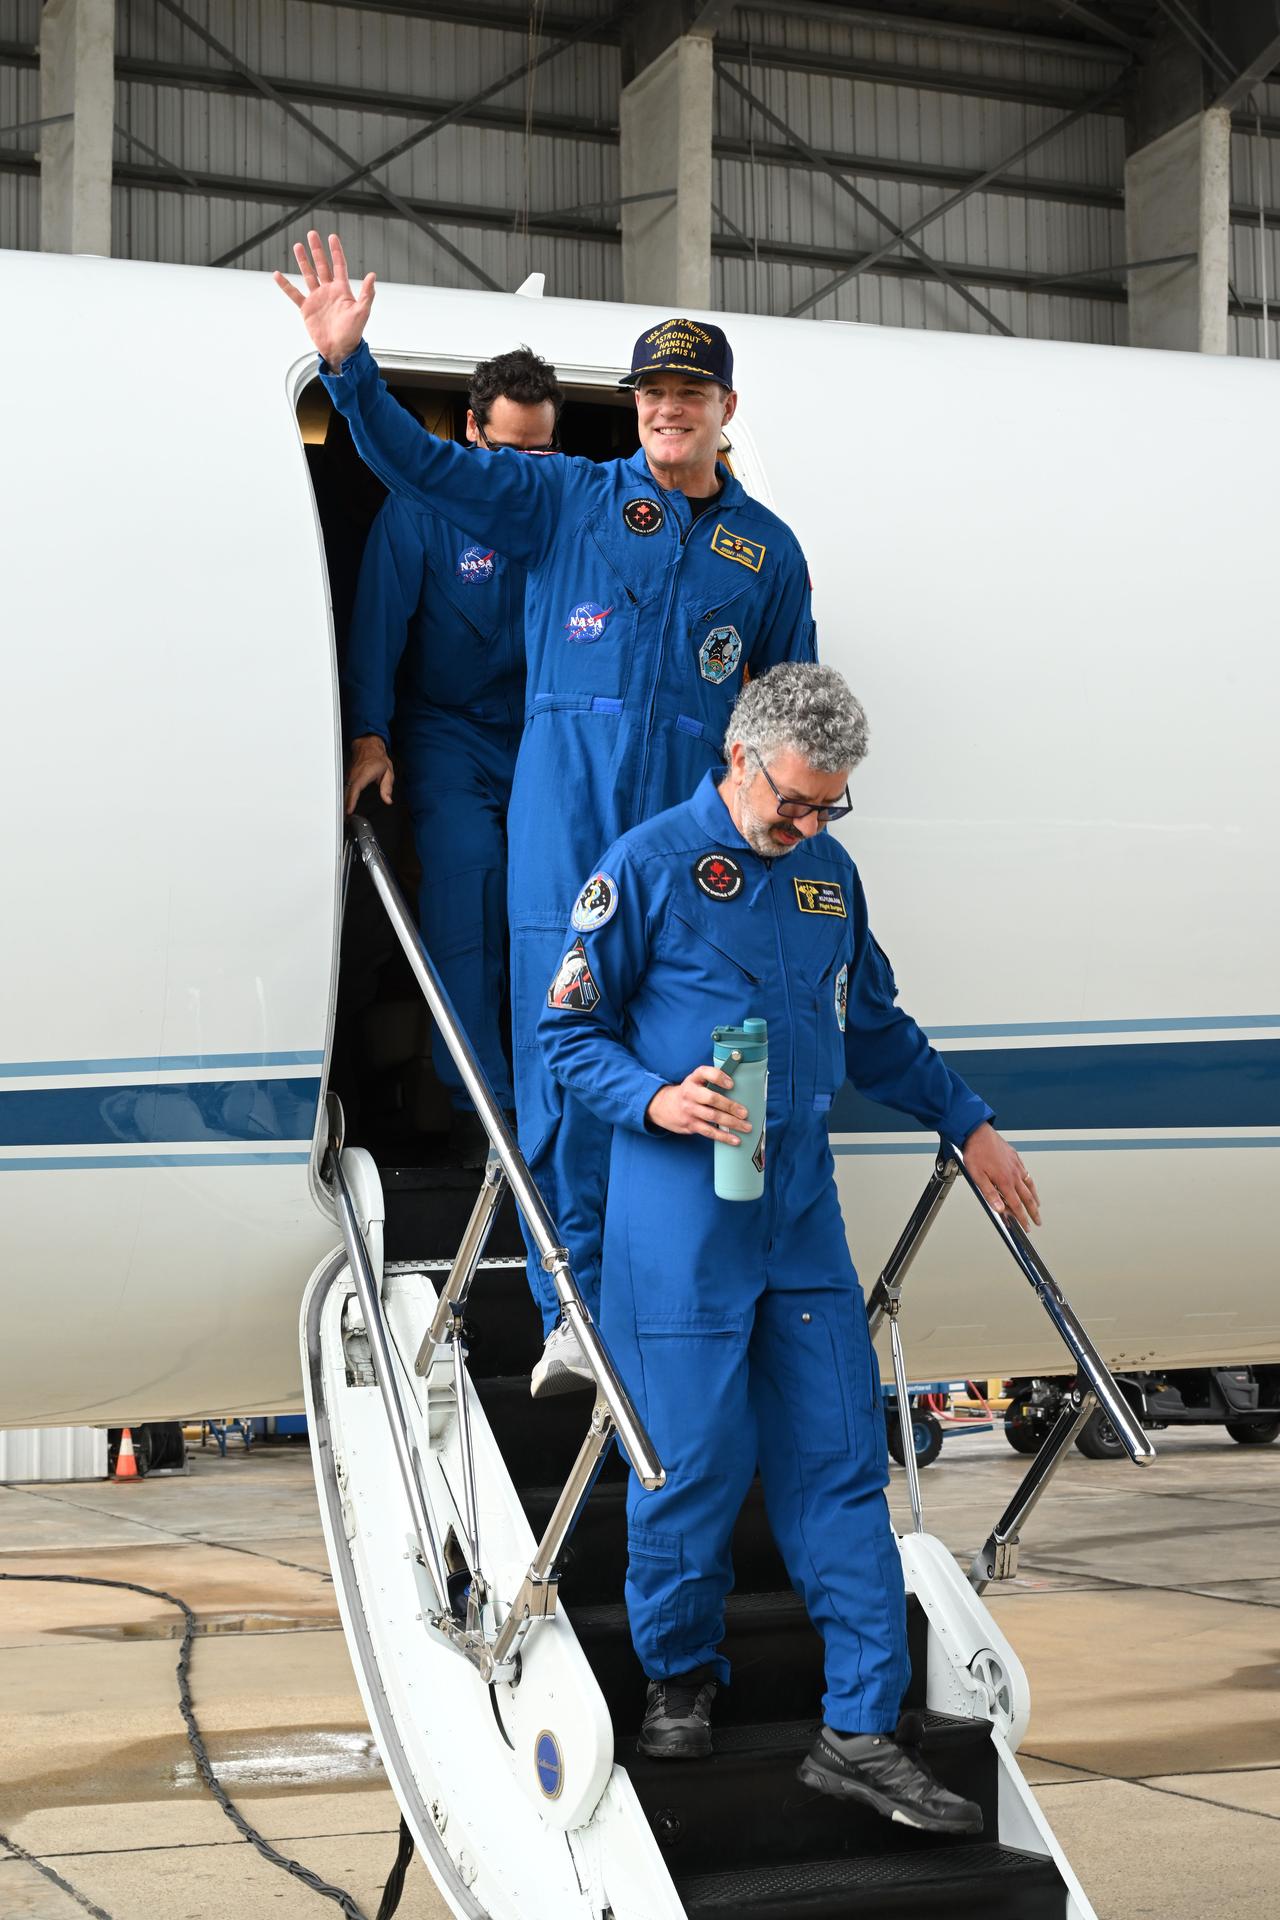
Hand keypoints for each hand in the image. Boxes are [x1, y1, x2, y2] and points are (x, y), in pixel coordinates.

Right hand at [274, 231, 375, 370]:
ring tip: (297, 246)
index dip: (336, 251)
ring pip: (308, 275)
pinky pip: (294, 294)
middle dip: (317, 250)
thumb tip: (372, 275)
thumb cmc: (353, 333)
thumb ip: (367, 294)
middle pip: (322, 265)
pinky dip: (285, 285)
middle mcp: (329, 291)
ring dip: (303, 261)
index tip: (332, 236)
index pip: (339, 265)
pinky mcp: (307, 309)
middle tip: (312, 234)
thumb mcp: (362, 312)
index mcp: (342, 290)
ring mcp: (317, 299)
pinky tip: (278, 275)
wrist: (339, 350)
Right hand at [344, 735, 393, 814]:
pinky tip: (346, 804)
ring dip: (344, 802)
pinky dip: (345, 796)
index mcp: (364, 775)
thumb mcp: (388, 772)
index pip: (355, 790)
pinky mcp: (348, 776)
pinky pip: (345, 788)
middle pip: (347, 793)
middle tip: (345, 819)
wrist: (368, 745)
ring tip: (344, 815)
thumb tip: (388, 799)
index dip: (351, 801)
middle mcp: (354, 776)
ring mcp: (350, 775)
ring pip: (345, 791)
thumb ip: (387, 787)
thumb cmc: (377, 757)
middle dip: (345, 806)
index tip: (348, 811)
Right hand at [647, 1066, 751, 1143]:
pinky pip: (709, 1131)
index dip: (718, 1077)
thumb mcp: (695, 1081)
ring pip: (712, 1117)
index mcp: (693, 1079)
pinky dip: (723, 1136)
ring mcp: (689, 1110)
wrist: (663, 1107)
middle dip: (730, 1106)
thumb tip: (741, 1083)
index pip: (704, 1073)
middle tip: (744, 1112)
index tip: (731, 1084)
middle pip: (711, 1099)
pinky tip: (735, 1139)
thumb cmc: (689, 1093)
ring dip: (731, 1123)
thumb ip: (713, 1080)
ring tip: (746, 1127)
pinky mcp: (691, 1124)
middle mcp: (690, 1093)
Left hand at [961, 1122, 1040, 1229]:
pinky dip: (1031, 1183)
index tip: (1026, 1226)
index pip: (1016, 1205)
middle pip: (1027, 1198)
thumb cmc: (975, 1152)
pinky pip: (1027, 1173)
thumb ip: (990, 1194)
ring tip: (1037, 1207)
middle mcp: (1013, 1174)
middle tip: (1037, 1221)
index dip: (1022, 1218)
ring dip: (1034, 1198)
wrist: (977, 1133)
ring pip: (1029, 1185)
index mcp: (1004, 1181)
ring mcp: (1016, 1165)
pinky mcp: (1015, 1158)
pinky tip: (1030, 1184)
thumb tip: (1000, 1209)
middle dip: (1033, 1212)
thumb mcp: (977, 1176)